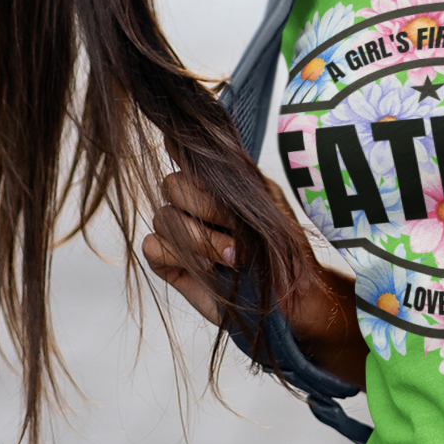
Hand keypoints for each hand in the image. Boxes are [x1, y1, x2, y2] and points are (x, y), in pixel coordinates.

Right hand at [143, 167, 368, 384]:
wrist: (291, 300)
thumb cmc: (286, 253)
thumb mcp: (268, 205)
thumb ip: (232, 176)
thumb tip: (193, 143)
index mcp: (218, 183)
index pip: (184, 151)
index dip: (181, 149)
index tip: (191, 154)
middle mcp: (194, 203)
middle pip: (171, 185)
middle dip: (206, 210)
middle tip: (236, 234)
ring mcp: (180, 232)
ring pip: (163, 217)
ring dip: (200, 239)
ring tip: (233, 259)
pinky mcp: (170, 262)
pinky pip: (152, 245)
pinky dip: (178, 255)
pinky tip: (206, 267)